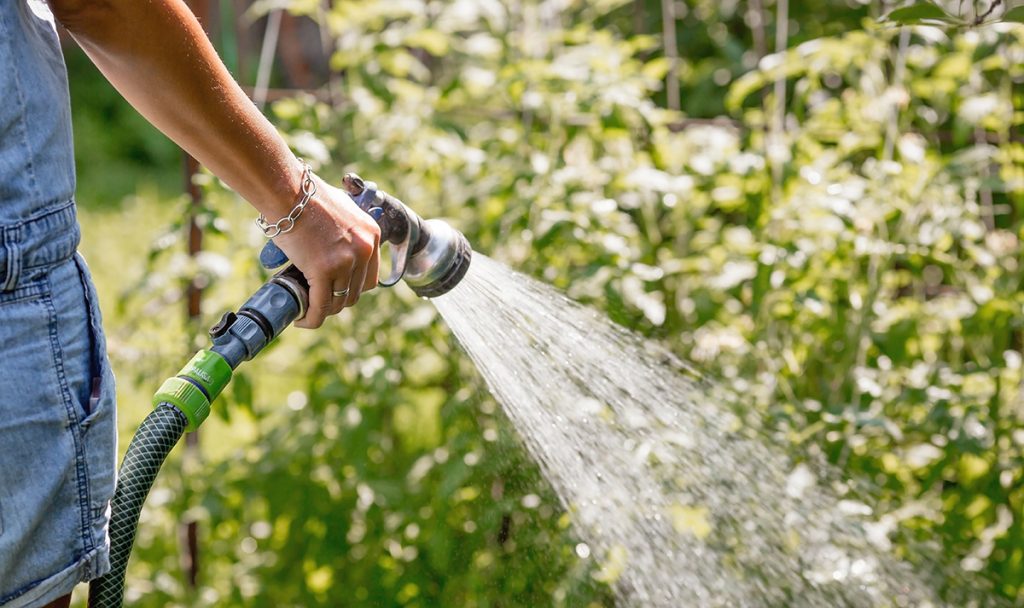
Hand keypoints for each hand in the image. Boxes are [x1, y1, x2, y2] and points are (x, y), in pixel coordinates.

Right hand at [272, 178, 380, 328]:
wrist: (289, 192)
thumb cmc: (306, 197)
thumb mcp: (340, 208)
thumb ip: (345, 228)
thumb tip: (333, 243)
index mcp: (371, 235)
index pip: (370, 276)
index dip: (352, 288)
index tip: (337, 291)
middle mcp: (364, 250)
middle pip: (356, 292)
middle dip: (338, 301)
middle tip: (319, 300)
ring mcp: (346, 262)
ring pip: (339, 302)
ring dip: (324, 310)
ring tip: (308, 309)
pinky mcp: (324, 271)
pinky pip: (321, 305)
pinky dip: (312, 318)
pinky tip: (301, 319)